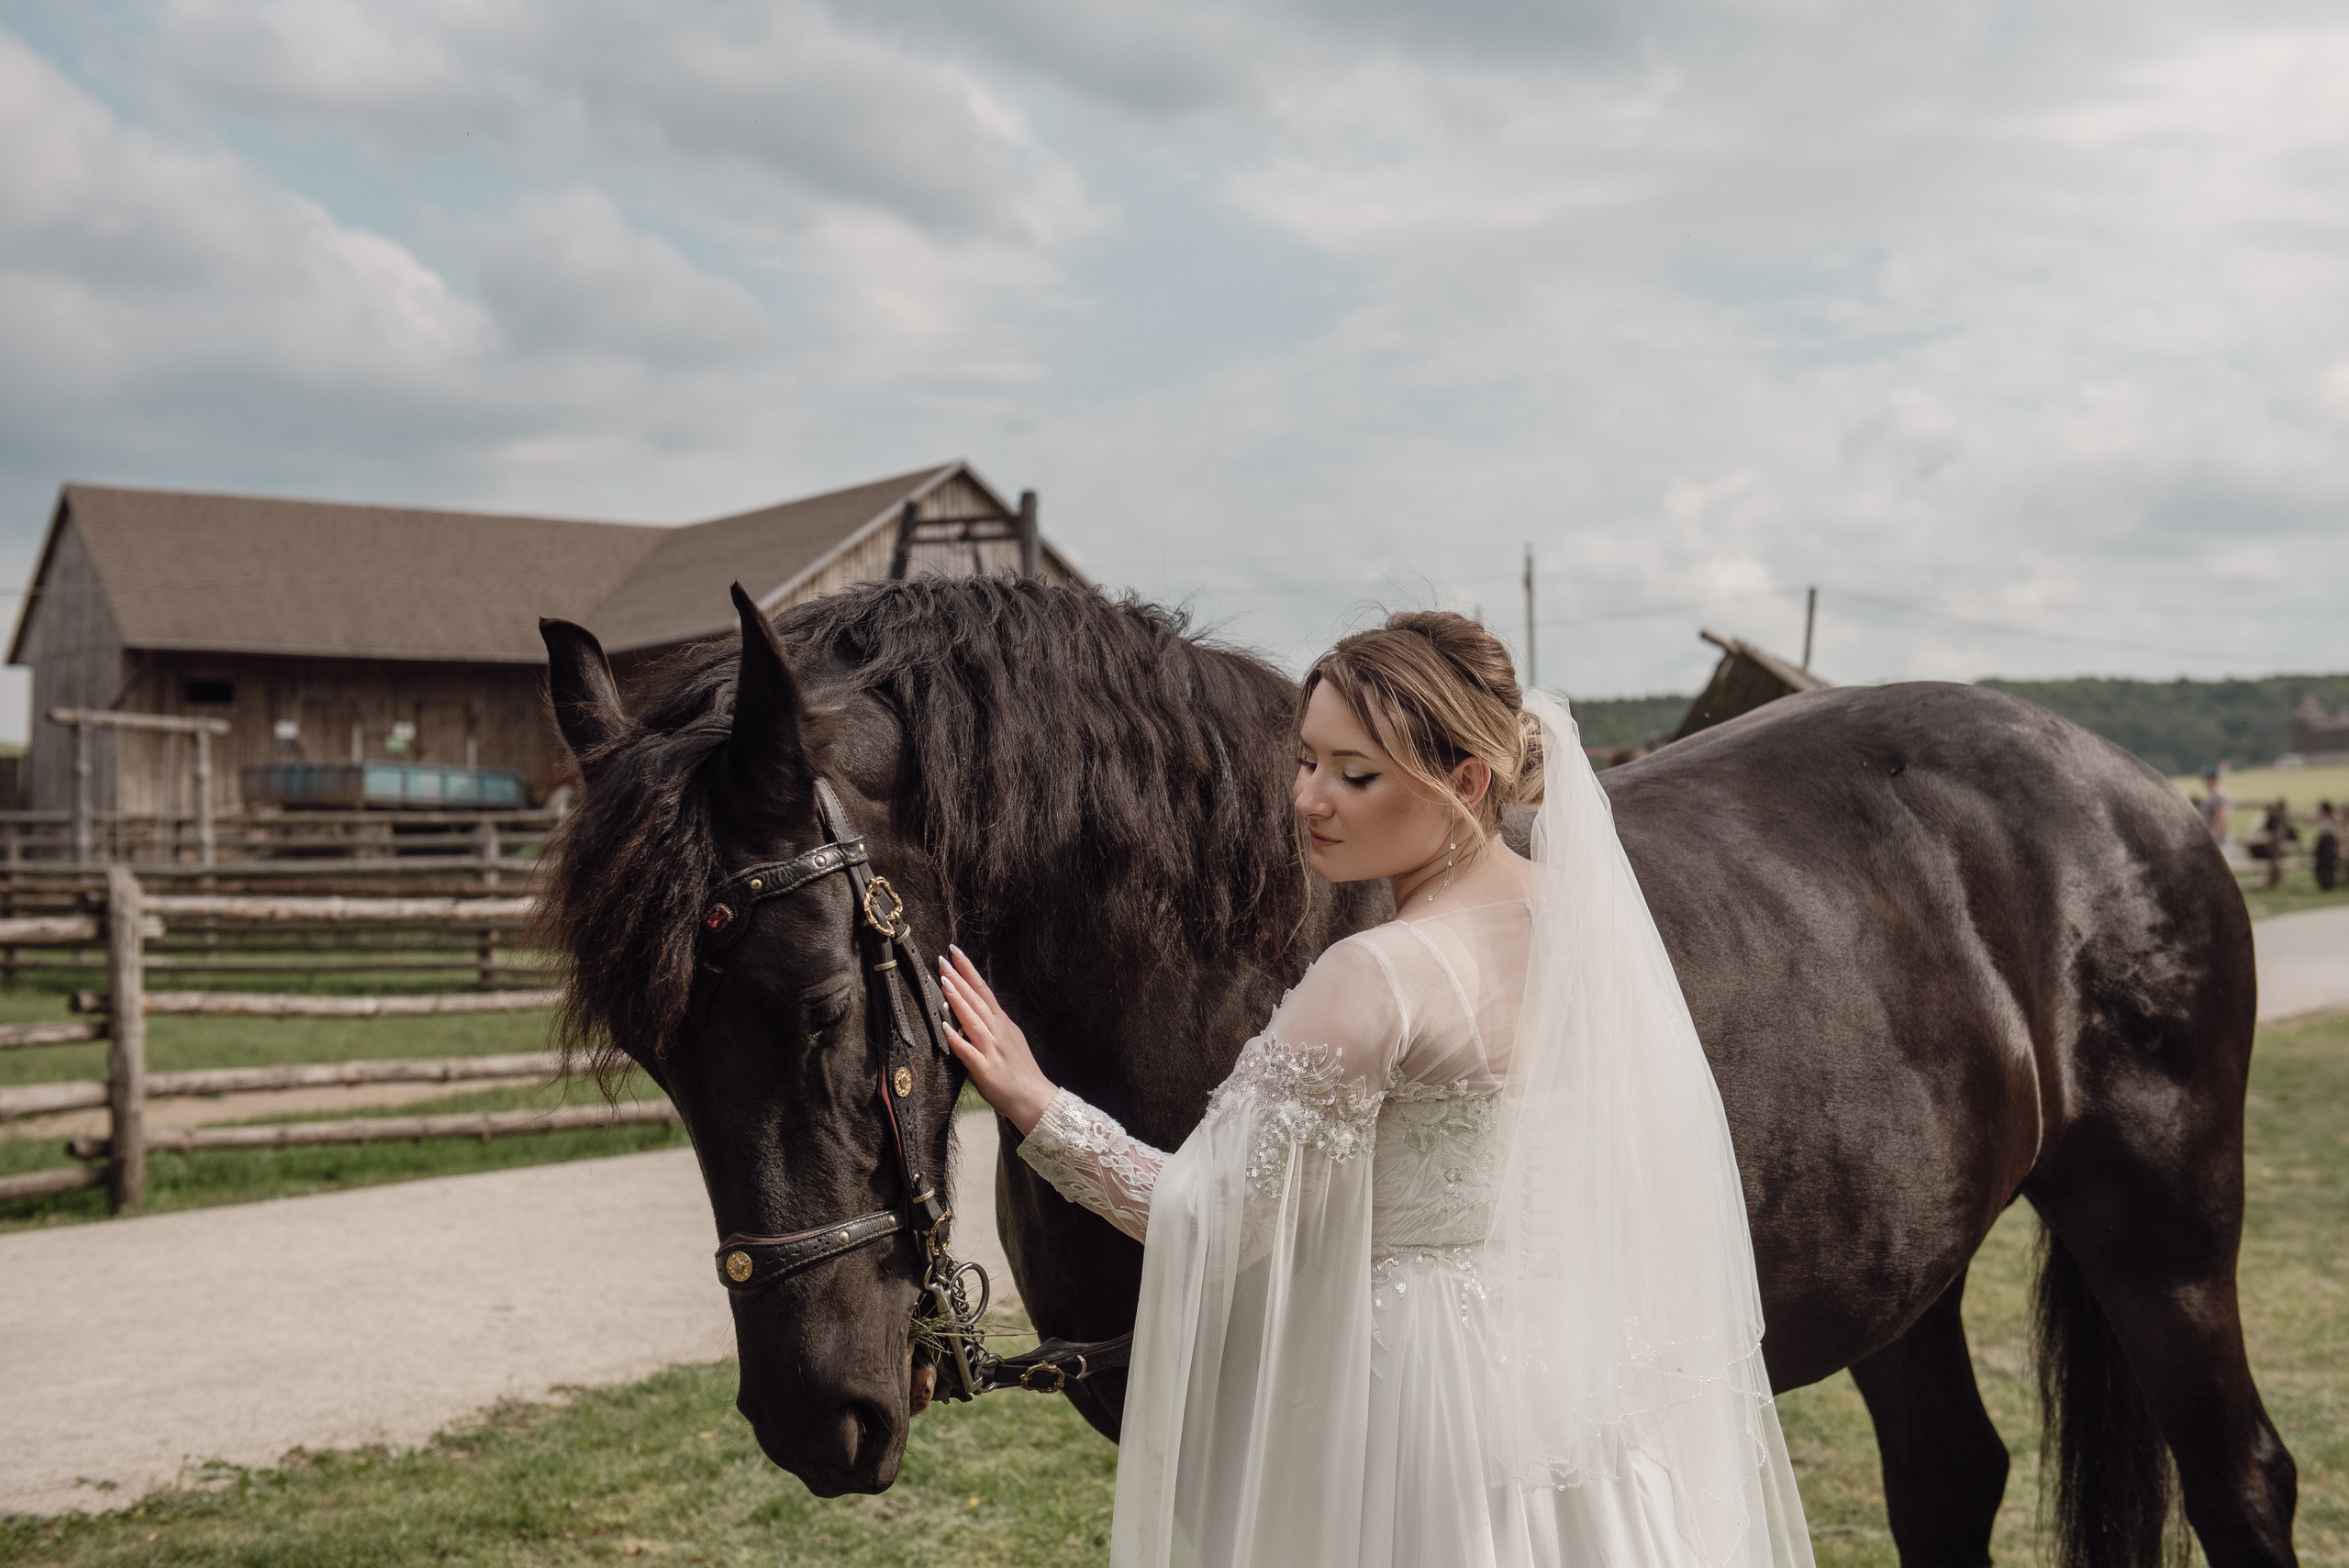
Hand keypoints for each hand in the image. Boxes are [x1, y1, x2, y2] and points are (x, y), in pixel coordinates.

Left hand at [937, 947, 1058, 1134]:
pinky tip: (945, 1027)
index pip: (984, 991)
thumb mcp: (1009, 1040)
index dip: (969, 971)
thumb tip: (972, 1009)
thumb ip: (991, 1025)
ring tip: (944, 982)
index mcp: (1002, 1024)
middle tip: (943, 959)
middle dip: (959, 978)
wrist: (1035, 1099)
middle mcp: (998, 1032)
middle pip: (977, 1000)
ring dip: (958, 1000)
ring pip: (973, 1020)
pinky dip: (957, 1039)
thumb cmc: (1019, 1071)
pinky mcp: (986, 1070)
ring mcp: (993, 1050)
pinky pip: (968, 1052)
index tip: (955, 953)